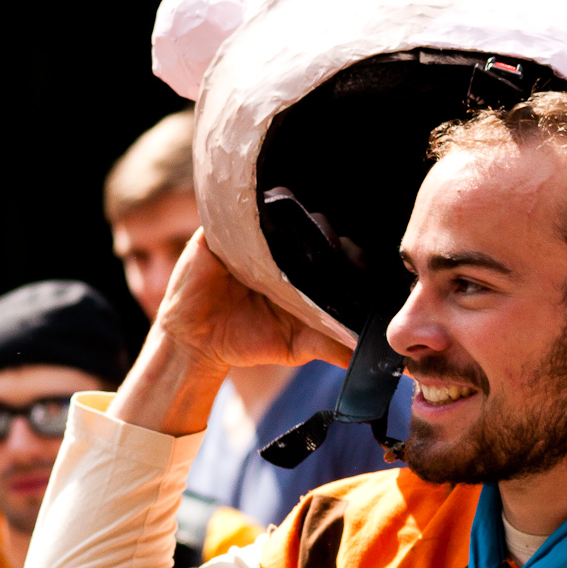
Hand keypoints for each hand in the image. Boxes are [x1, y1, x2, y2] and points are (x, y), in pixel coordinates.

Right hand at [111, 230, 352, 435]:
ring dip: (287, 214)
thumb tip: (369, 357)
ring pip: (275, 210)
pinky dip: (248, 212)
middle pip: (306, 222)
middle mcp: (278, 246)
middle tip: (327, 244)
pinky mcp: (219, 229)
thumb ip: (331, 345)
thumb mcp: (297, 345)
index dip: (343, 249)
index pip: (329, 246)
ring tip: (297, 232)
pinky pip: (235, 211)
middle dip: (319, 229)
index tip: (353, 259)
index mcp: (300, 268)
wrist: (196, 341)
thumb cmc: (248, 340)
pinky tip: (262, 220)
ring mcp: (248, 234)